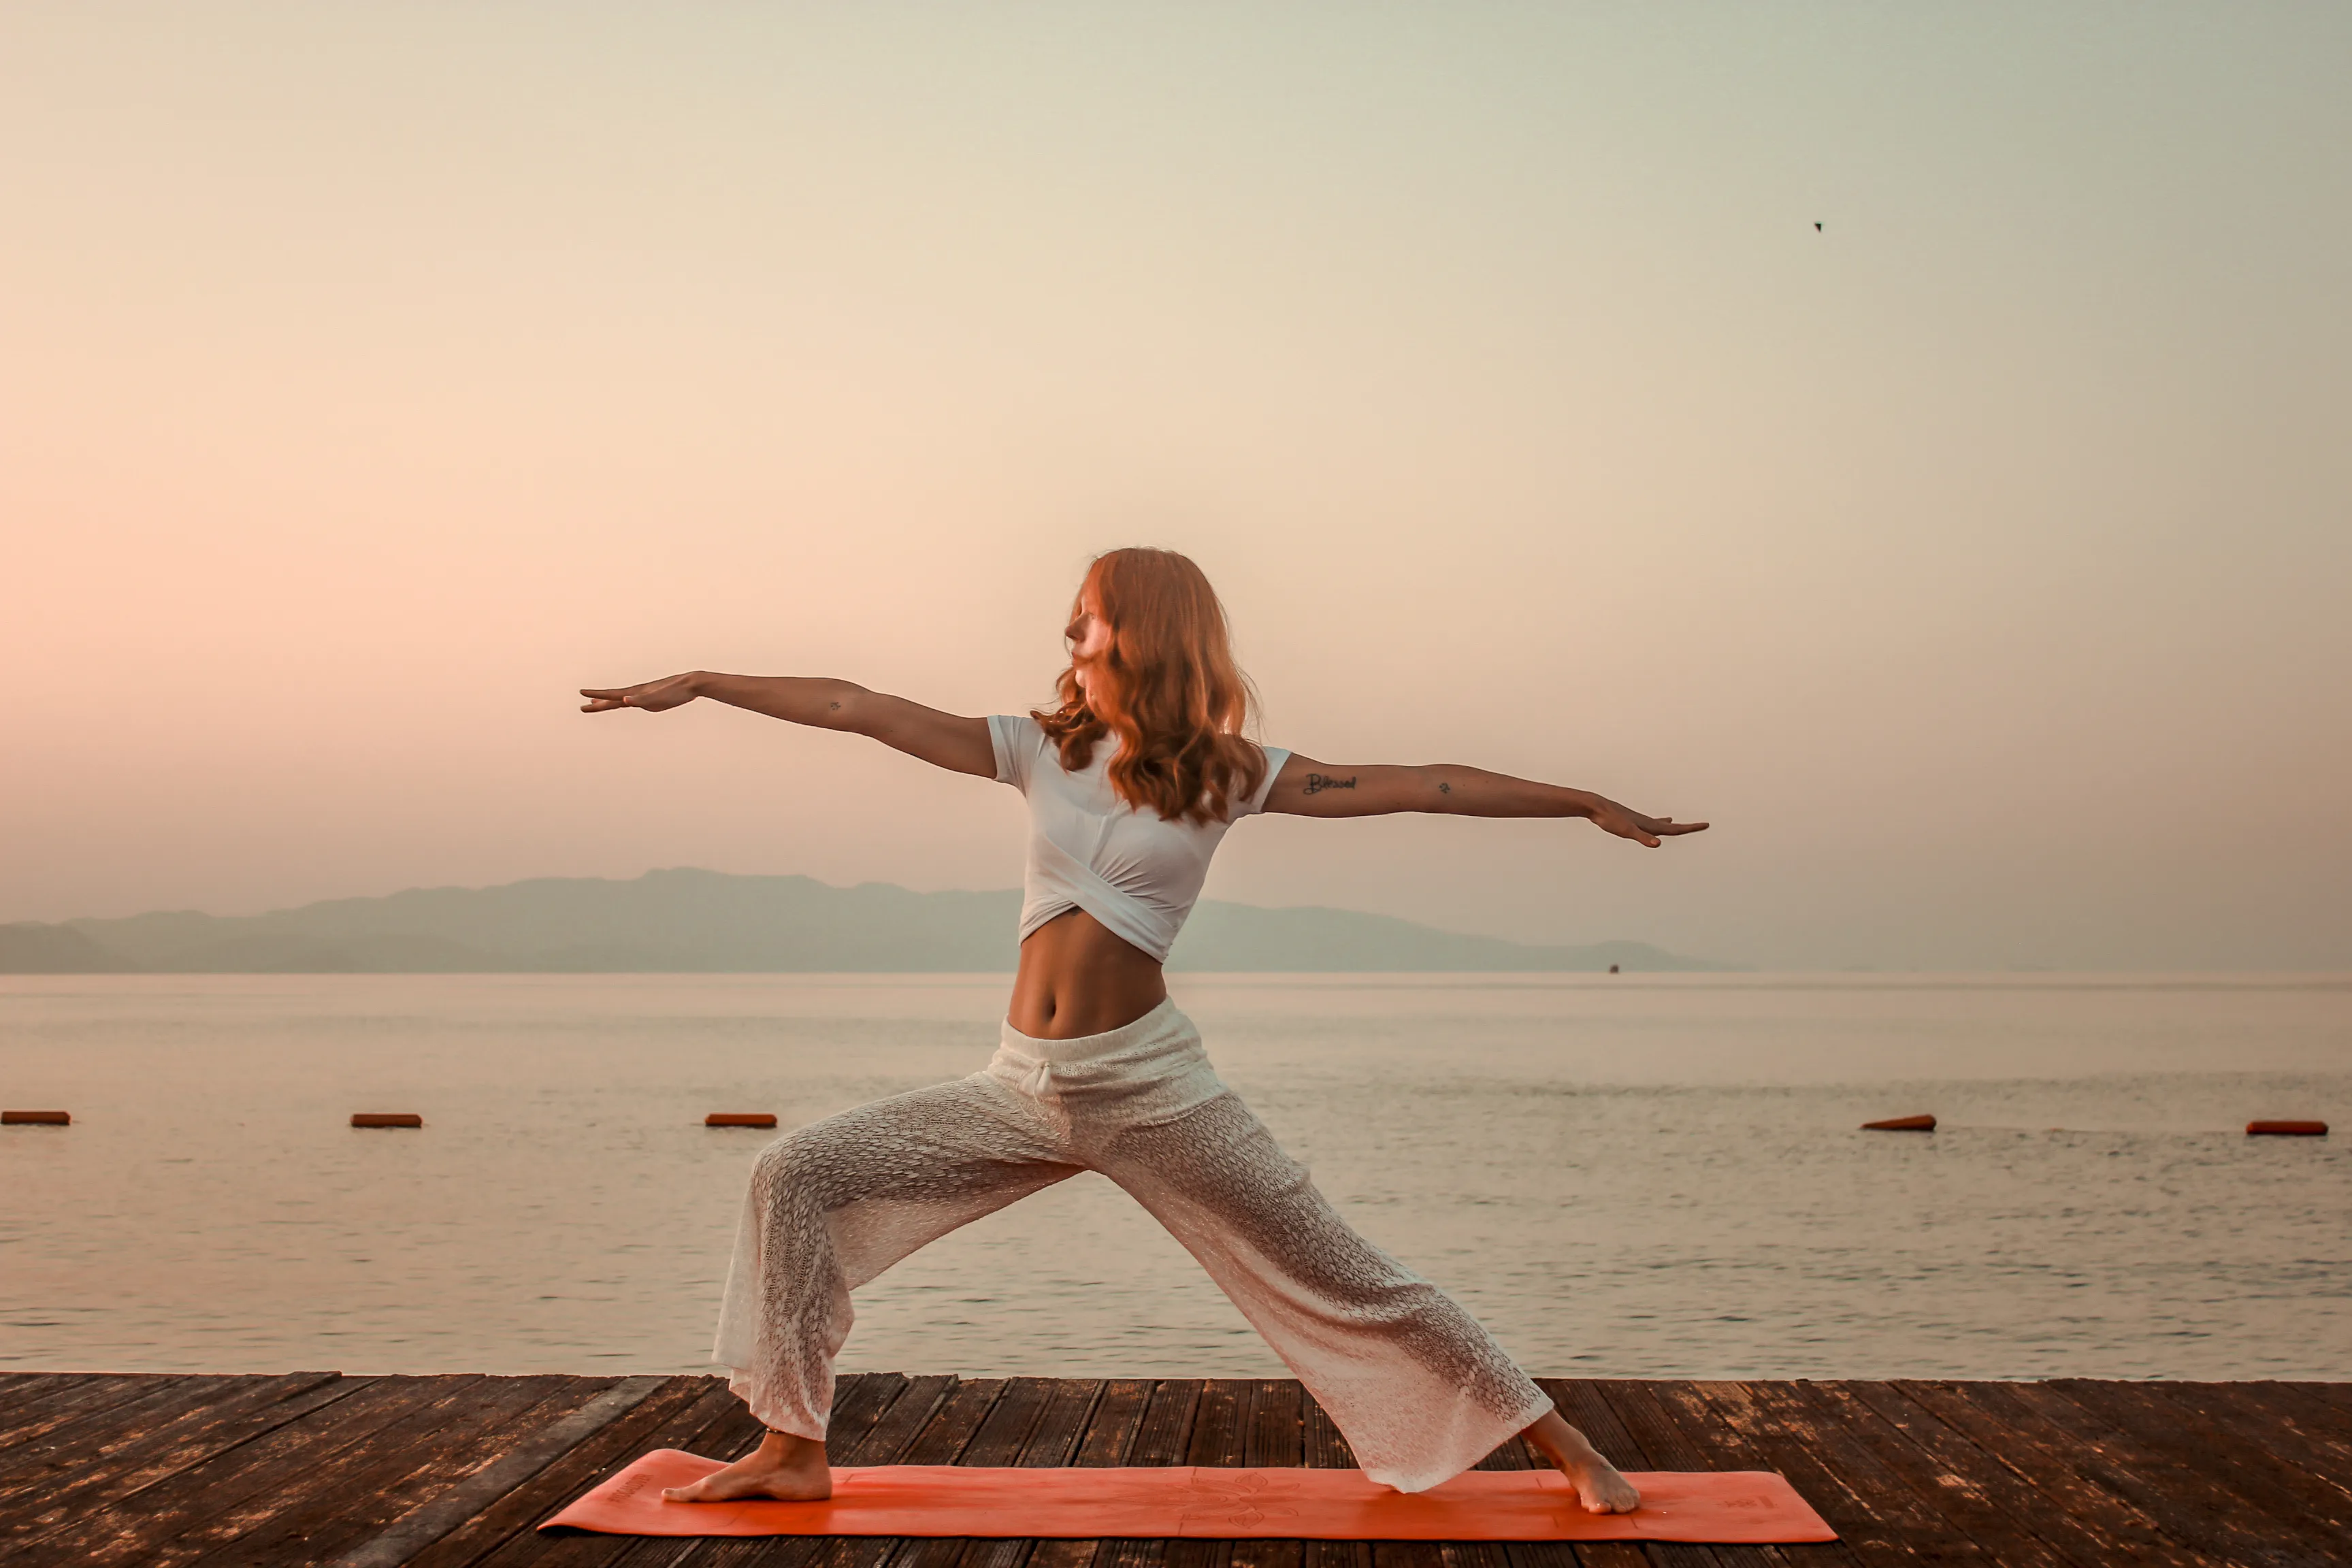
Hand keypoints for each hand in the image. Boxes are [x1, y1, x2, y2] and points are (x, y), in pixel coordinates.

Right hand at [580, 674, 700, 712]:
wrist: (691, 684)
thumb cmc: (675, 692)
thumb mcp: (658, 698)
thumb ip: (641, 700)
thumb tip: (624, 700)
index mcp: (636, 692)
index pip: (611, 694)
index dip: (596, 694)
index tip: (582, 693)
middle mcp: (637, 693)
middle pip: (612, 699)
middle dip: (597, 704)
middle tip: (582, 707)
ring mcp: (643, 696)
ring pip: (621, 700)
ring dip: (607, 702)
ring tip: (594, 703)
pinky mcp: (652, 700)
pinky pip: (633, 702)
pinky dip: (624, 702)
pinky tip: (623, 703)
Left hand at [1587, 797, 1707, 847]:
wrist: (1596, 807)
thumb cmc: (1611, 819)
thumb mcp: (1628, 832)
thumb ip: (1643, 838)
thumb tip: (1657, 843)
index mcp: (1650, 825)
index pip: (1676, 829)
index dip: (1692, 828)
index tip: (1706, 824)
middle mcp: (1647, 822)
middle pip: (1671, 826)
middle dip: (1687, 827)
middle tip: (1702, 825)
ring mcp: (1638, 820)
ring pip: (1657, 823)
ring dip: (1669, 824)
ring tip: (1674, 822)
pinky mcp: (1629, 820)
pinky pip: (1645, 823)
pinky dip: (1651, 823)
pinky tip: (1647, 823)